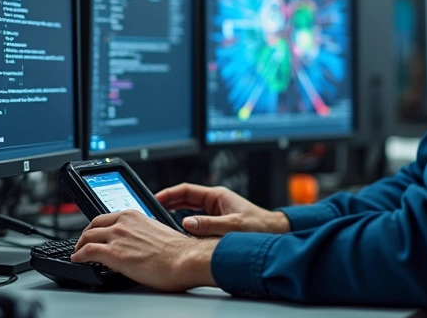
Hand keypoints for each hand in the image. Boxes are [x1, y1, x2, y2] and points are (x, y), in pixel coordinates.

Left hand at [70, 210, 217, 291]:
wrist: (185, 259)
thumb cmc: (178, 251)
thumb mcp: (158, 232)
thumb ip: (143, 233)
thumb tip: (139, 242)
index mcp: (135, 216)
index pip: (107, 217)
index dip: (97, 226)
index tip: (96, 232)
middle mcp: (124, 223)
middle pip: (94, 225)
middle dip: (86, 234)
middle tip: (83, 242)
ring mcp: (117, 237)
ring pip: (88, 237)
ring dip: (80, 245)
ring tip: (78, 252)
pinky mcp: (113, 254)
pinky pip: (87, 252)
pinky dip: (78, 255)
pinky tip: (77, 259)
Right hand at [155, 183, 290, 236]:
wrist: (275, 235)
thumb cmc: (260, 227)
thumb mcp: (233, 226)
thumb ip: (210, 225)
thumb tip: (186, 223)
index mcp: (217, 196)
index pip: (186, 191)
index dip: (168, 194)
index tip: (154, 199)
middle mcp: (215, 203)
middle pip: (184, 200)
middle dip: (167, 204)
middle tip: (150, 212)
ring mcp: (215, 213)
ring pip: (189, 212)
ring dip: (174, 216)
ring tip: (159, 222)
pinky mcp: (217, 224)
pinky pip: (196, 223)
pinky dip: (185, 227)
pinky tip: (177, 235)